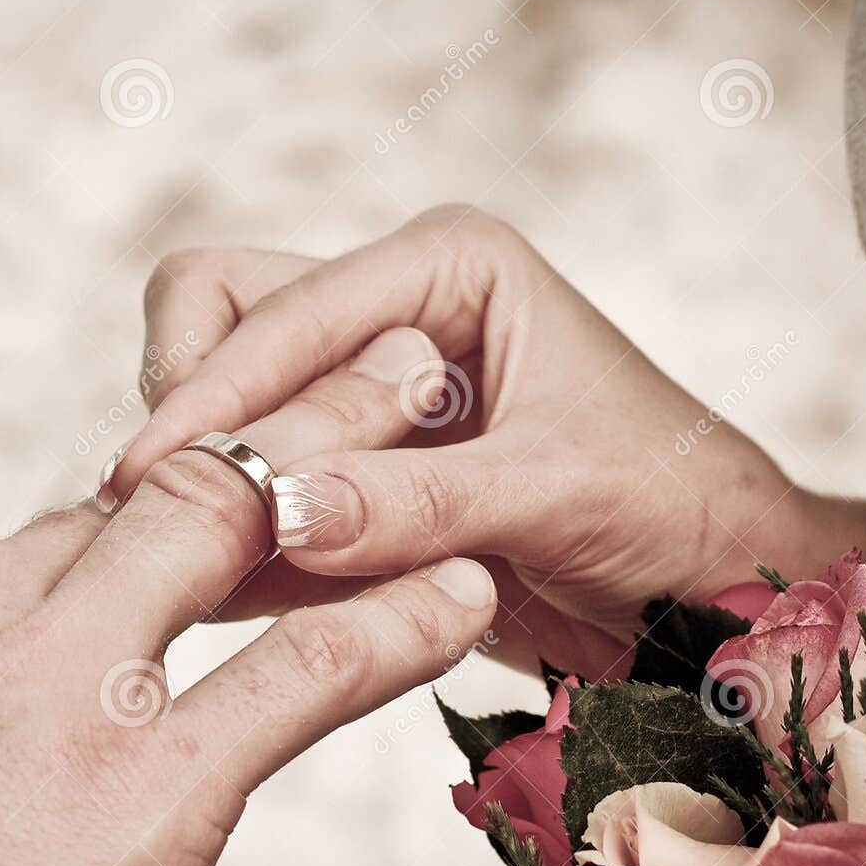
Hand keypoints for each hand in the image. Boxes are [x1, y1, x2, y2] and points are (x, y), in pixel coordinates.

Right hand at [108, 206, 865, 675]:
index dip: (215, 391)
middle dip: (196, 413)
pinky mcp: (357, 484)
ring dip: (211, 485)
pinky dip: (240, 545)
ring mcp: (365, 406)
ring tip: (186, 563)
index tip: (154, 474)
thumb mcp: (552, 489)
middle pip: (222, 322)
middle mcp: (391, 321)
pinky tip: (219, 595)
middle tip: (177, 506)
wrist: (711, 592)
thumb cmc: (672, 501)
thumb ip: (415, 501)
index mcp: (444, 270)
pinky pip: (264, 502)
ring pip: (229, 415)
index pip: (285, 306)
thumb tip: (282, 509)